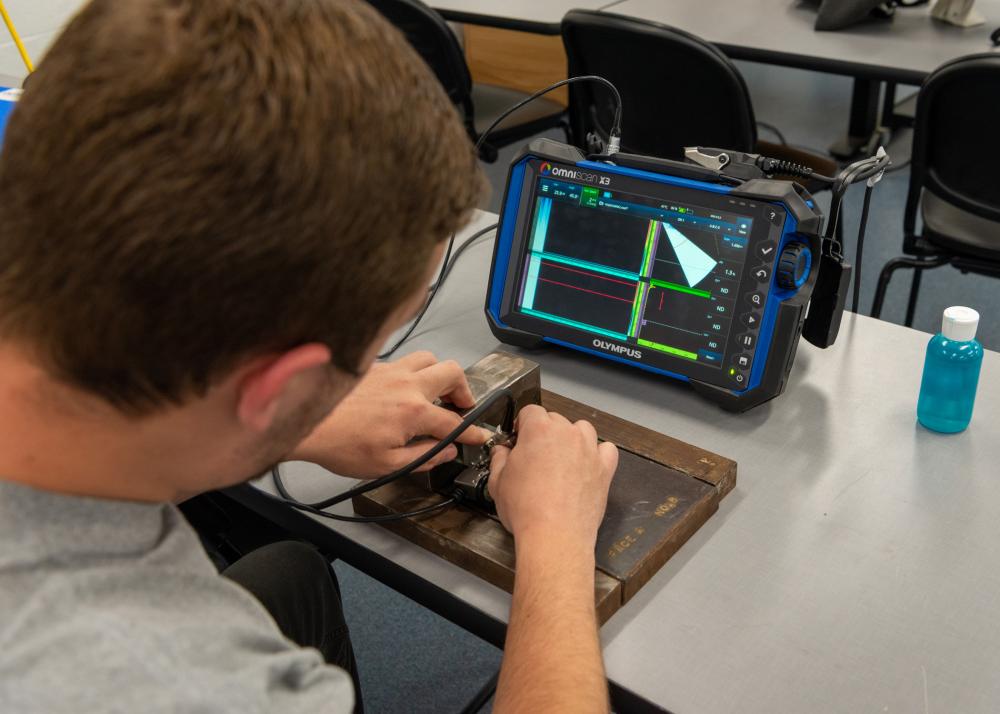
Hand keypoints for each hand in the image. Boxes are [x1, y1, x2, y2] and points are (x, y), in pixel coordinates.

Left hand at [292, 351, 490, 477]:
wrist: (304, 421)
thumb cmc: (338, 444)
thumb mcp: (386, 465)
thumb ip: (423, 457)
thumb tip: (443, 452)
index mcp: (413, 412)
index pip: (454, 422)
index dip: (470, 432)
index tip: (477, 435)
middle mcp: (406, 385)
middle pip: (452, 373)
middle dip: (464, 389)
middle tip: (462, 405)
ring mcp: (390, 371)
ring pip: (429, 358)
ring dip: (439, 373)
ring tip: (437, 390)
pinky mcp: (374, 366)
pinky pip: (404, 360)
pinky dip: (413, 371)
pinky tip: (405, 387)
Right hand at [488, 405, 617, 548]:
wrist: (554, 535)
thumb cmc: (526, 509)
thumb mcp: (498, 482)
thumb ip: (499, 459)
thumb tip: (501, 452)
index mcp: (538, 430)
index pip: (530, 411)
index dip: (522, 425)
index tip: (518, 438)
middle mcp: (566, 434)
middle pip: (555, 419)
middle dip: (544, 433)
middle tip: (535, 456)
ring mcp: (588, 450)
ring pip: (581, 430)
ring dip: (571, 438)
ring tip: (561, 459)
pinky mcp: (603, 469)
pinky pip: (606, 450)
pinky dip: (597, 454)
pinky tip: (586, 465)